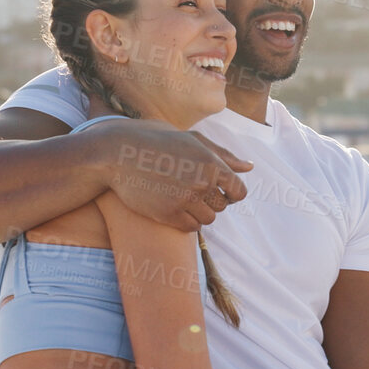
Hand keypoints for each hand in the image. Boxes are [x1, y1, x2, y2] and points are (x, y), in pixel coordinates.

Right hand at [93, 119, 251, 231]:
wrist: (118, 154)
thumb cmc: (157, 142)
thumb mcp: (192, 140)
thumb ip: (223, 155)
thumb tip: (249, 167)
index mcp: (211, 163)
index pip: (239, 191)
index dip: (231, 193)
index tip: (219, 190)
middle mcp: (202, 182)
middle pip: (222, 206)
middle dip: (211, 200)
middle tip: (189, 188)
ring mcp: (185, 200)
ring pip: (208, 219)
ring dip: (199, 212)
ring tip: (181, 197)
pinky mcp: (168, 214)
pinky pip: (191, 228)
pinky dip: (186, 221)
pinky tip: (173, 207)